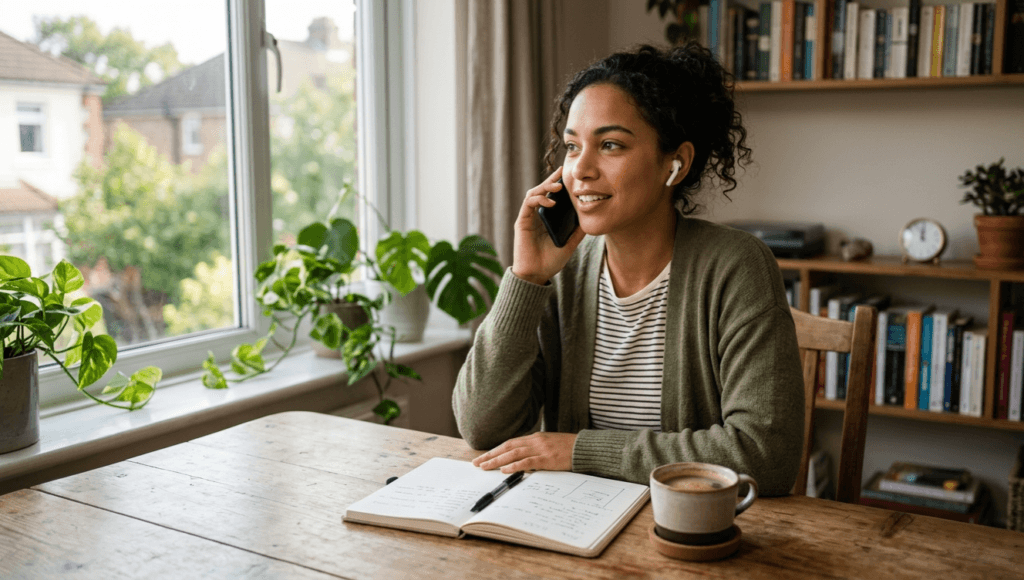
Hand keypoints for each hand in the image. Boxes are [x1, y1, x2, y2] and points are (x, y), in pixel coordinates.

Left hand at [472, 432, 576, 472]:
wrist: (585, 448)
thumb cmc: (568, 448)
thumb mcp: (549, 445)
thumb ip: (535, 449)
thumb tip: (521, 458)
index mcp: (535, 437)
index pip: (510, 443)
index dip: (495, 450)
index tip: (484, 456)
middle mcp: (535, 441)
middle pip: (508, 447)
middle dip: (491, 455)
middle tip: (477, 463)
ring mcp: (541, 449)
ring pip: (514, 453)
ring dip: (498, 460)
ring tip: (485, 466)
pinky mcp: (548, 459)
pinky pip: (528, 462)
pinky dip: (515, 465)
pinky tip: (505, 469)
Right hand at [512, 167, 585, 285]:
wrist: (537, 274)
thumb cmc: (551, 261)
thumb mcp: (570, 243)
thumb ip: (577, 231)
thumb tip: (589, 218)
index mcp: (546, 219)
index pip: (551, 196)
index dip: (557, 185)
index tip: (567, 175)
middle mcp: (536, 216)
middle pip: (542, 191)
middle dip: (551, 180)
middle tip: (561, 173)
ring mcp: (528, 218)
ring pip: (533, 194)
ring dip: (545, 187)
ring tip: (558, 186)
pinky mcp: (522, 222)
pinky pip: (528, 204)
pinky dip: (539, 199)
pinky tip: (551, 202)